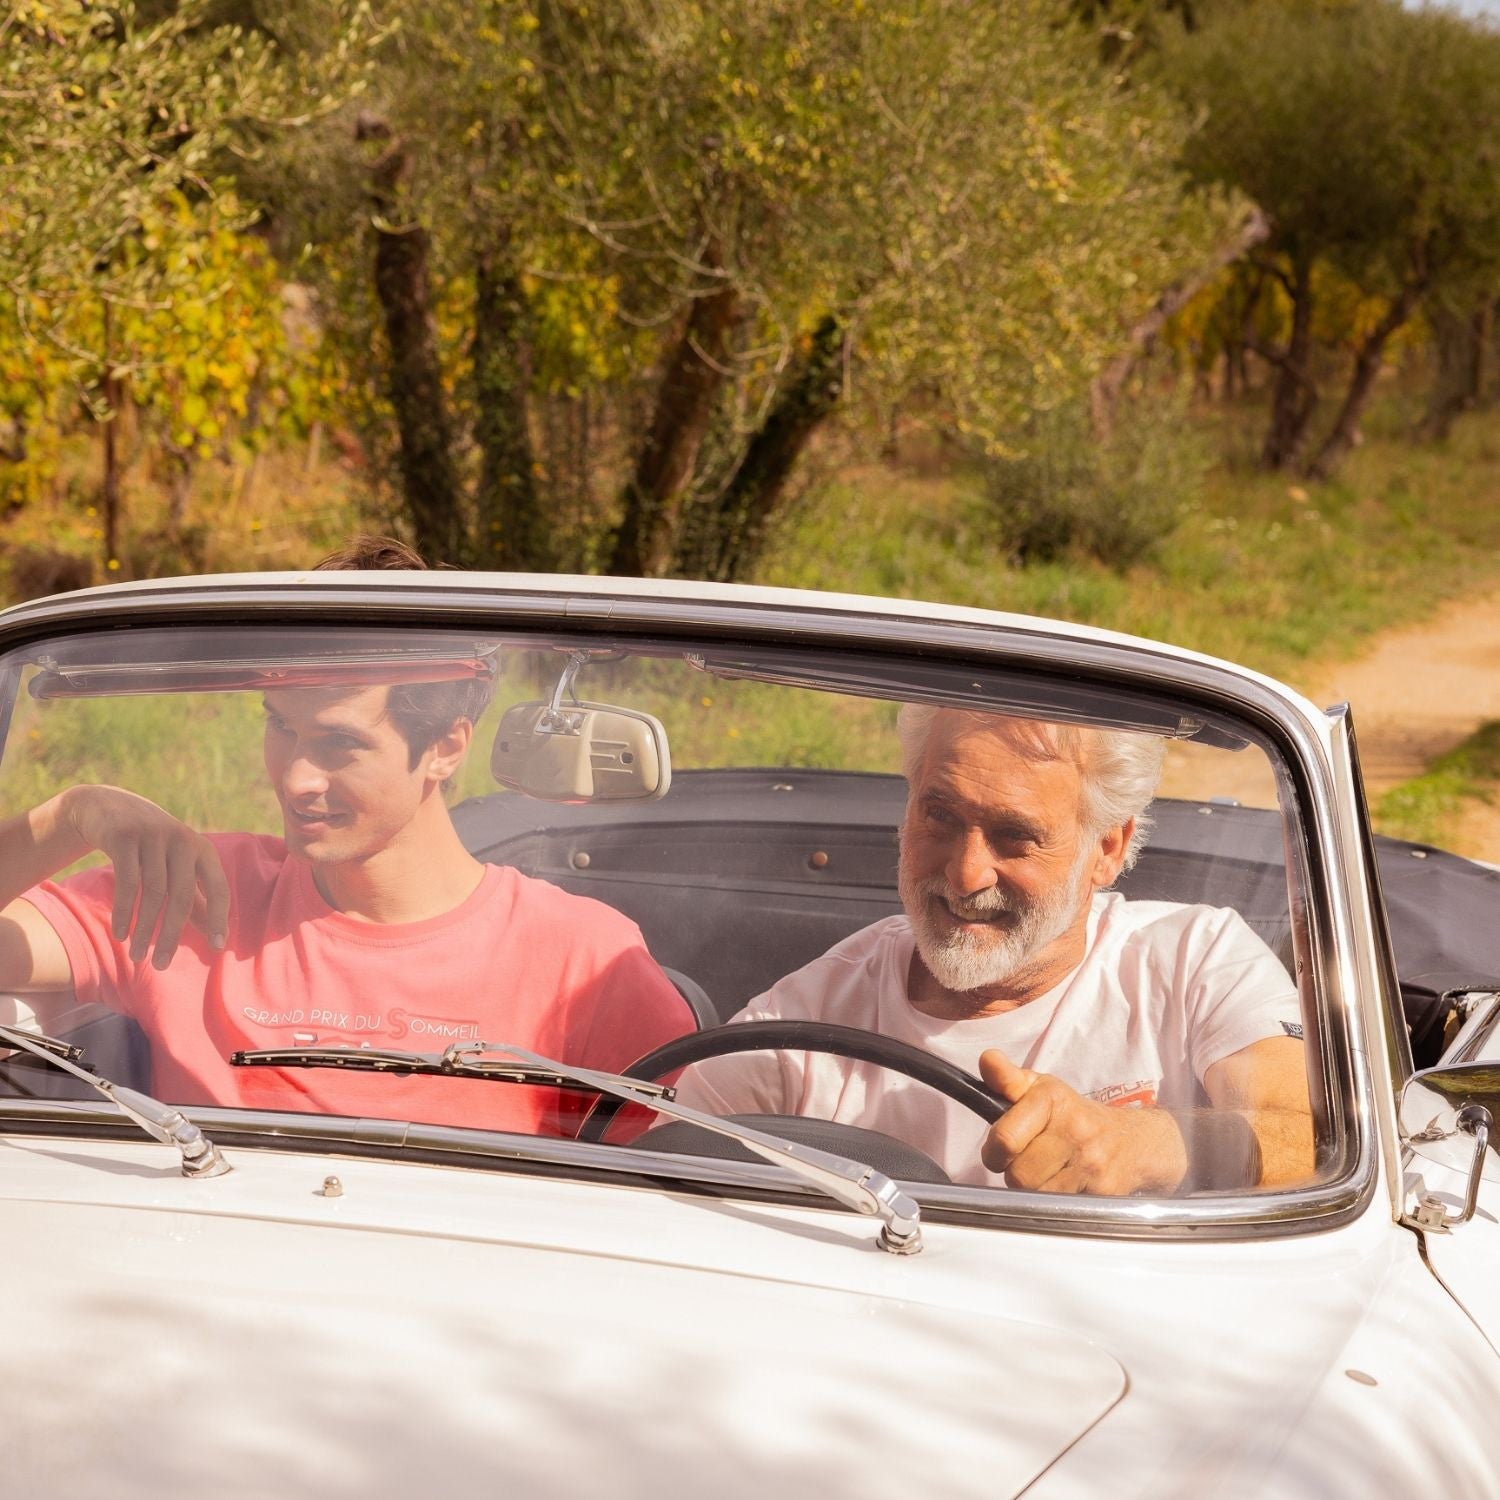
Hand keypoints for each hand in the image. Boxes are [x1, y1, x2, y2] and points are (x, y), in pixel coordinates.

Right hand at [61, 786, 228, 968]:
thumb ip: (197, 898)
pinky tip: (120, 934)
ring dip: (145, 929)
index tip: (217, 947)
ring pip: (153, 893)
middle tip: (162, 965)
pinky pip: (126, 882)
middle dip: (173, 934)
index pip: (219, 888)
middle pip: (183, 896)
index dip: (219, 918)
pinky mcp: (125, 838)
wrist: (109, 808)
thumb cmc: (153, 847)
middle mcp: (183, 841)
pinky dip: (124, 912)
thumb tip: (217, 935)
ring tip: (138, 956)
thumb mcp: (178, 868)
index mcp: (203, 850)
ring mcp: (154, 837)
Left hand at [978, 1048, 1186, 1194]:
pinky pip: (1061, 1209)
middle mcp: (1074, 1129)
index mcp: (1052, 1100)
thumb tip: (987, 1059)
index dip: (994, 1151)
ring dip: (1035, 1190)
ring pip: (1037, 1195)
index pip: (1005, 1139)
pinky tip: (1066, 1185)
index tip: (1001, 1149)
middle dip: (1015, 1173)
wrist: (1133, 1141)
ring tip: (1046, 1173)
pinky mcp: (1104, 1191)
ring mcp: (1091, 1162)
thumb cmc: (1074, 1115)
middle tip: (1028, 1162)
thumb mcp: (1041, 1089)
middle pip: (1018, 1175)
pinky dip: (1057, 1203)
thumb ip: (1007, 1078)